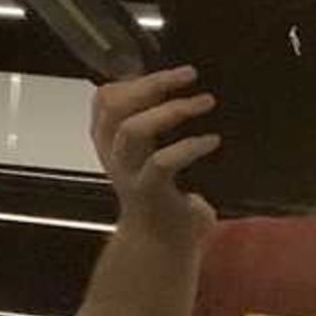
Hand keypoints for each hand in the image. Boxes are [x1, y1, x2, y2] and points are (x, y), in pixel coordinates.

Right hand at [90, 65, 219, 246]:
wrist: (160, 243)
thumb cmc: (162, 194)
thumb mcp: (150, 154)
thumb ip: (153, 125)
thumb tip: (185, 87)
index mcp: (108, 140)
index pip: (104, 98)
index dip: (133, 79)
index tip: (167, 72)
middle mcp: (112, 152)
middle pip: (116, 105)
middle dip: (153, 84)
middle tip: (189, 74)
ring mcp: (126, 172)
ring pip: (133, 129)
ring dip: (171, 110)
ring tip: (204, 102)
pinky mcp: (147, 191)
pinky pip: (162, 162)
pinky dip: (189, 146)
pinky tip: (211, 140)